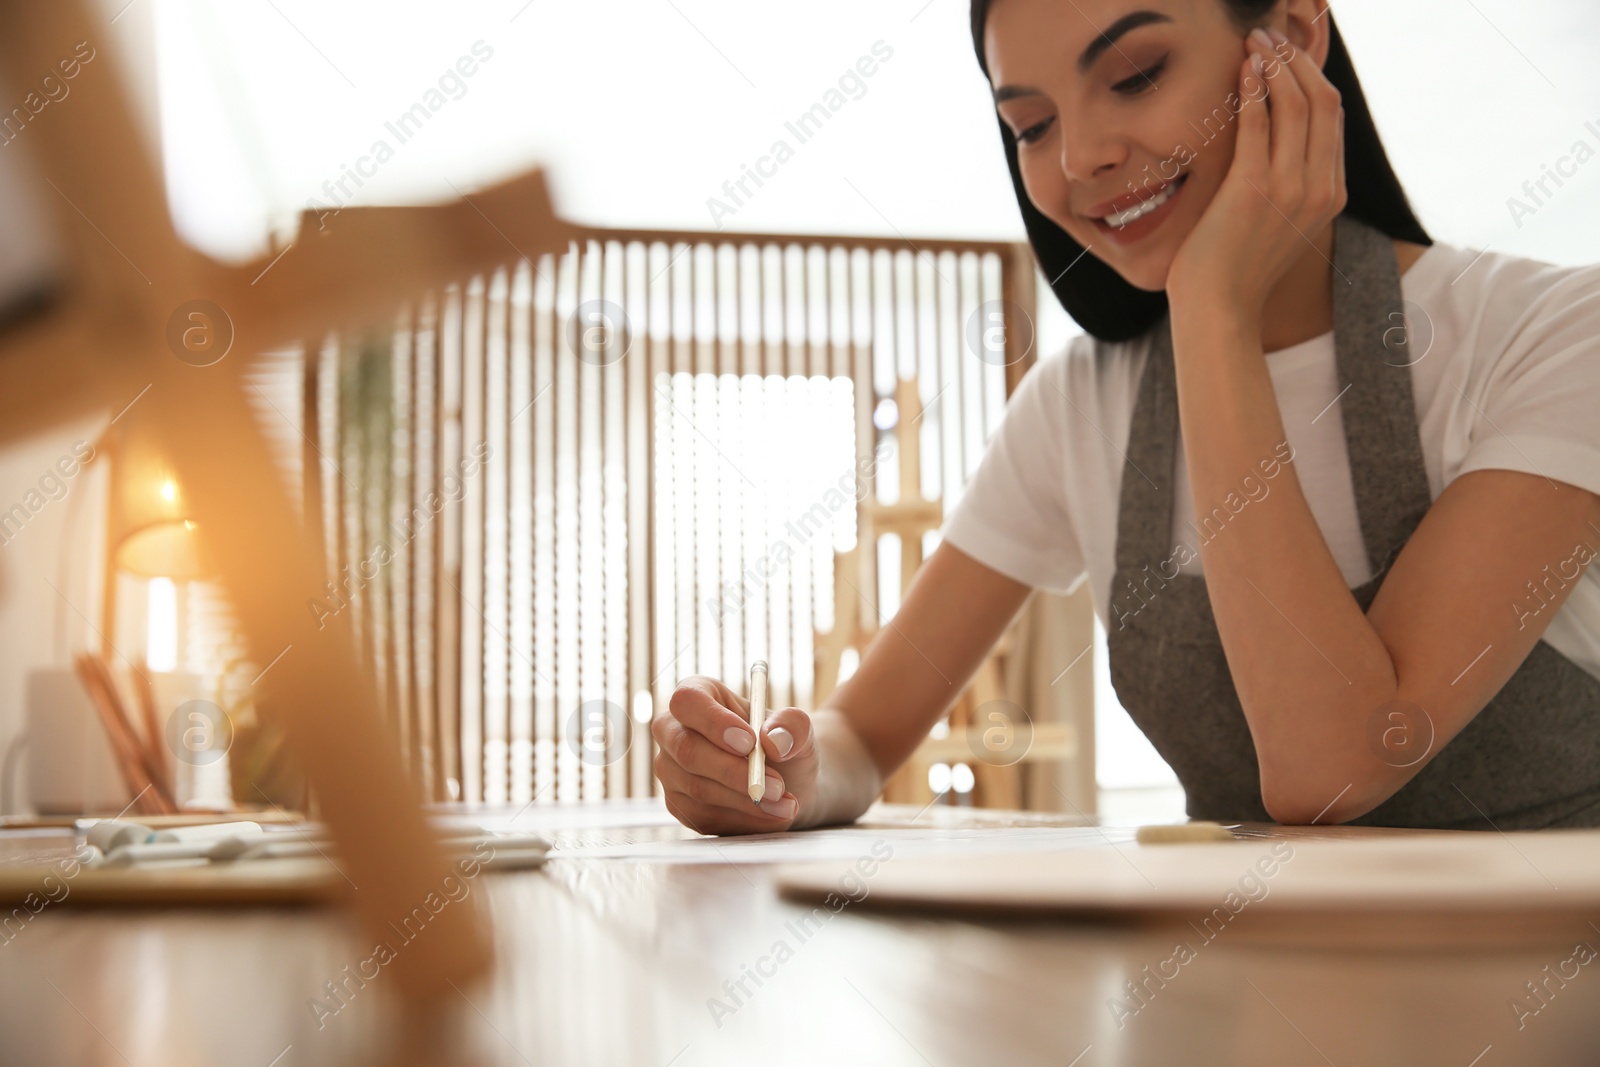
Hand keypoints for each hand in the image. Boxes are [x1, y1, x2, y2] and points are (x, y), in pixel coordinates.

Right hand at [653, 674, 818, 833]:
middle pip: (687, 749)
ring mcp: (671, 770)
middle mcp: (674, 731)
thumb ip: (792, 726)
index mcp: (698, 695)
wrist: (788, 783)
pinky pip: (703, 815)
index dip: (714, 721)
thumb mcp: (799, 730)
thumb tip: (774, 741)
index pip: (688, 701)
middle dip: (734, 771)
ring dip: (746, 798)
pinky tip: (771, 814)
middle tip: (776, 785)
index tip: (749, 742)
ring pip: (698, 788)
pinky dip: (742, 817)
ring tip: (786, 801)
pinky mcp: (680, 805)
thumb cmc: (785, 746)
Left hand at [1166, 25, 1346, 323]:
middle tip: (1268, 37)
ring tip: (1252, 43)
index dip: (1311, 77)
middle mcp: (1320, 188)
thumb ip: (1286, 184)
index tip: (1286, 56)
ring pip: (1296, 105)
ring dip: (1274, 66)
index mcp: (1330, 194)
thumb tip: (1274, 146)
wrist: (1218, 310)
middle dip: (1296, 61)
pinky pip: (1260, 125)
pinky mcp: (1254, 189)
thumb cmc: (1236, 268)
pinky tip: (1242, 71)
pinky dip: (1253, 90)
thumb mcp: (1276, 223)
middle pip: (1322, 102)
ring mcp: (1291, 189)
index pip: (1331, 118)